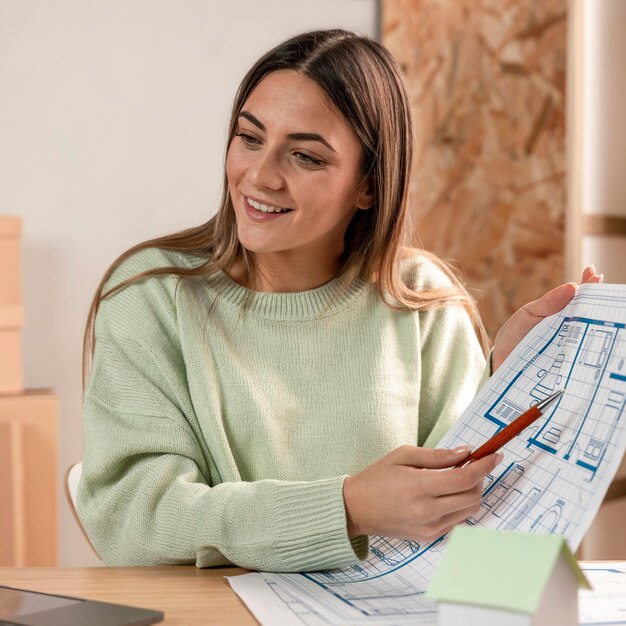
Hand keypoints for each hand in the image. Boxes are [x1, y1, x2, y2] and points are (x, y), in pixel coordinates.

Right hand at [342, 446, 500, 540]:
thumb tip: (465, 453)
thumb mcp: (403, 456)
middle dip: (479, 478)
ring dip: (470, 492)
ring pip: (469, 510)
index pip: (465, 478)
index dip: (485, 466)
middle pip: (473, 496)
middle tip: (470, 464)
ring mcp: (430, 528)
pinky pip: (457, 520)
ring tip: (455, 478)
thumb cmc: (377, 478)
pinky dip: (458, 505)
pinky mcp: (429, 538)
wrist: (356, 509)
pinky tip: (444, 494)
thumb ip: (437, 455)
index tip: (495, 455)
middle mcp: (428, 511)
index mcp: (419, 487)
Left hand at [491, 265, 602, 371]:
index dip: (588, 285)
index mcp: (560, 312)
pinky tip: (593, 339)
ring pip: (588, 334)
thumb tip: (572, 287)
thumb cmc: (515, 335)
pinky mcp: (567, 364)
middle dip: (597, 299)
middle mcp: (569, 328)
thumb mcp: (528, 314)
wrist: (501, 361)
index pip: (578, 296)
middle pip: (588, 314)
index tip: (594, 274)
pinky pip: (580, 356)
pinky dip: (586, 349)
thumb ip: (548, 303)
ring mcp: (570, 346)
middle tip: (599, 282)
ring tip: (602, 306)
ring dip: (595, 322)